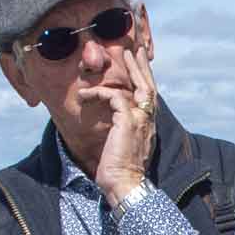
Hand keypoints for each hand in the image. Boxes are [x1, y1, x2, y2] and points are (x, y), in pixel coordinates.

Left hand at [89, 36, 158, 205]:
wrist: (126, 184)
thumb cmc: (121, 172)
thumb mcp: (123, 147)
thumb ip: (123, 132)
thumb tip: (115, 125)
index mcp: (148, 126)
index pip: (149, 97)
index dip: (145, 79)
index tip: (140, 65)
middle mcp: (148, 120)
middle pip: (148, 86)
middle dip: (142, 66)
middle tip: (136, 49)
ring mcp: (140, 119)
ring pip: (138, 86)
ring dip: (130, 69)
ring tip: (122, 54)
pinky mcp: (127, 121)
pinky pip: (113, 97)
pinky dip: (98, 93)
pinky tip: (85, 95)